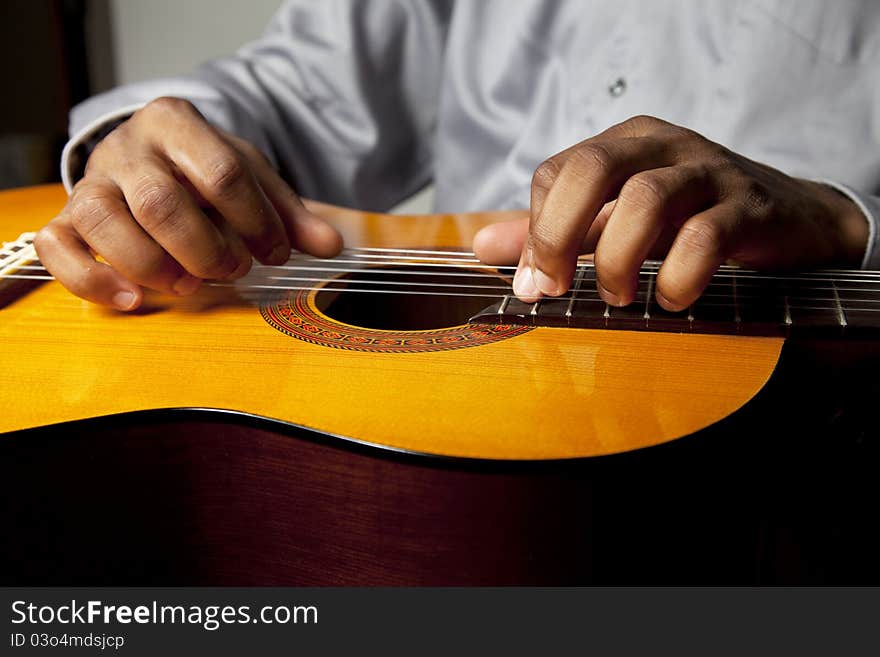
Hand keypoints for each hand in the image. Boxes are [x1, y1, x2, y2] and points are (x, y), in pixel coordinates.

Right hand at [35, 97, 341, 310]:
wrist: (149, 156)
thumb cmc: (202, 171)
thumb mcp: (251, 179)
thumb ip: (289, 214)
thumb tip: (332, 246)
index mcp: (177, 123)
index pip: (221, 172)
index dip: (256, 221)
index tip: (276, 253)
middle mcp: (128, 148)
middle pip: (161, 202)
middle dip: (206, 249)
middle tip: (233, 269)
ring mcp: (91, 182)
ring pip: (103, 220)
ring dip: (153, 265)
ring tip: (189, 284)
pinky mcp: (66, 217)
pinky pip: (58, 247)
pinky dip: (93, 279)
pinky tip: (135, 299)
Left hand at [473, 115, 868, 309]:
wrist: (791, 221)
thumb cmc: (690, 220)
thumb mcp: (614, 223)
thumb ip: (553, 233)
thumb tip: (481, 246)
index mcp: (623, 145)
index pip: (557, 172)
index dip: (536, 230)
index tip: (535, 283)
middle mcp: (661, 147)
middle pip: (591, 167)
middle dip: (559, 234)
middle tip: (555, 288)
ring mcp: (707, 171)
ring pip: (645, 197)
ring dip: (618, 259)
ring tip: (617, 296)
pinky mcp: (748, 206)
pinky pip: (706, 234)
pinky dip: (677, 274)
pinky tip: (670, 298)